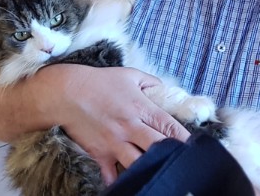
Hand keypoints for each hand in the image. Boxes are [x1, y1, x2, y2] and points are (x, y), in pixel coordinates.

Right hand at [51, 65, 191, 183]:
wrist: (66, 93)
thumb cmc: (99, 82)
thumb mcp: (130, 75)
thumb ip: (151, 82)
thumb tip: (164, 90)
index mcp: (141, 107)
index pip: (169, 126)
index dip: (184, 138)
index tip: (193, 147)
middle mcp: (130, 127)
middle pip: (158, 146)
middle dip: (172, 154)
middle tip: (182, 162)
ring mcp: (115, 142)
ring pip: (138, 163)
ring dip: (150, 168)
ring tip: (161, 173)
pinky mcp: (100, 153)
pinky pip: (111, 174)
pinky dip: (121, 181)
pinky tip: (132, 184)